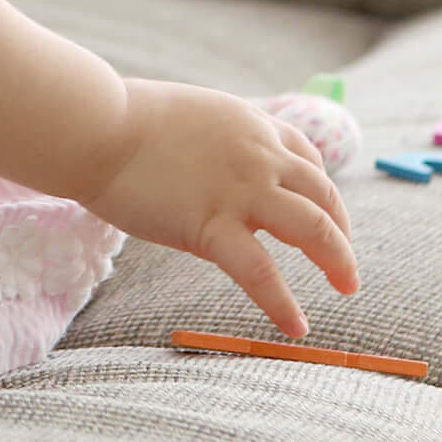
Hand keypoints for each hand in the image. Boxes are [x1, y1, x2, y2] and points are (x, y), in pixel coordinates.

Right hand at [73, 78, 360, 337]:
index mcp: (250, 125)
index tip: (324, 217)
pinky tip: (295, 326)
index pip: (308, 160)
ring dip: (339, 260)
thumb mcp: (189, 116)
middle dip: (343, 232)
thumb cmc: (121, 120)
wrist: (93, 126)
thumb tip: (215, 166)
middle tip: (346, 265)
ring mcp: (239, 190)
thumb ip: (217, 141)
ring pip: (313, 228)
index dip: (323, 194)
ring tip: (348, 288)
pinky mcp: (211, 224)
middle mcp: (257, 154)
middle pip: (323, 195)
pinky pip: (260, 272)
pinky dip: (283, 303)